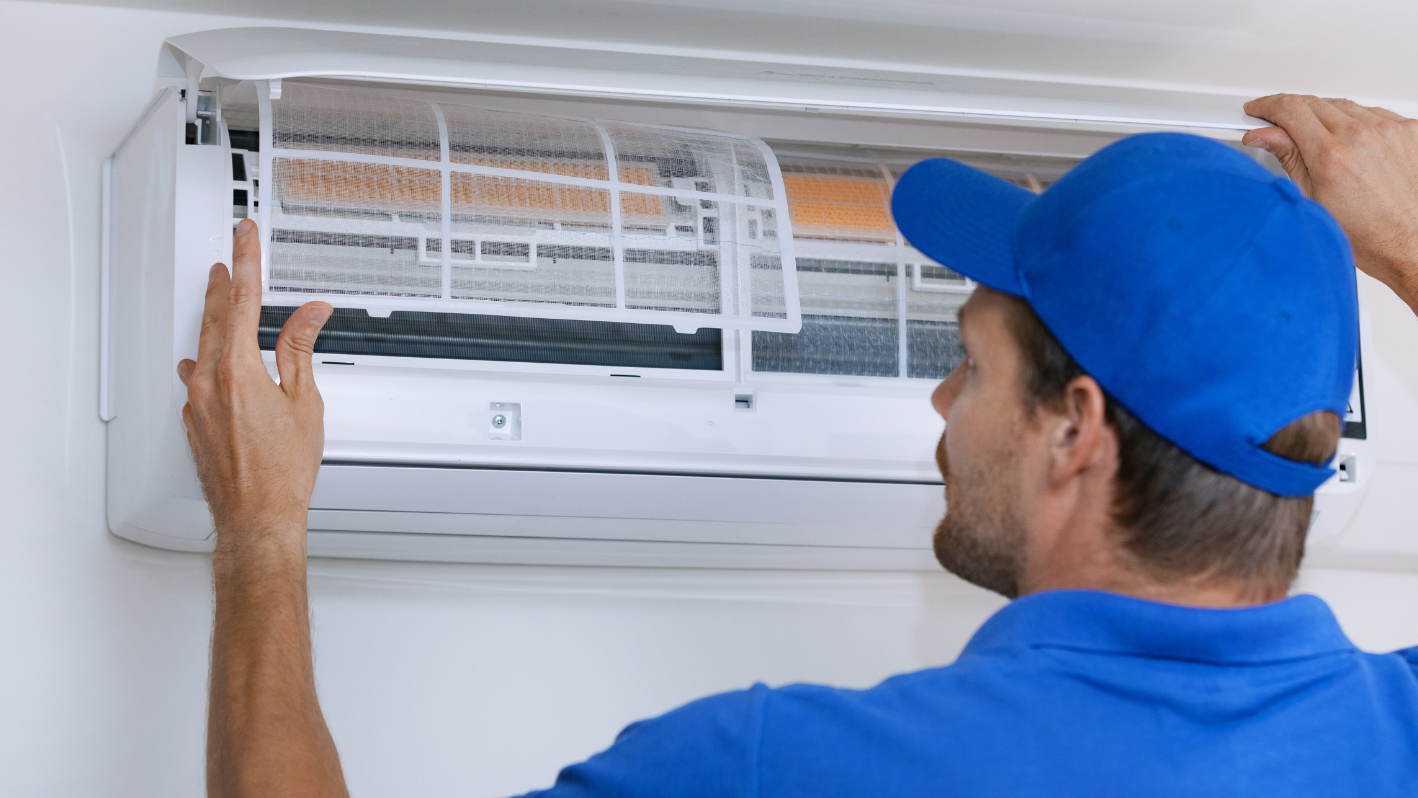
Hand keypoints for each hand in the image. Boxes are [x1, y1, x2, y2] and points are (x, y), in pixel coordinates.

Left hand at [177, 218, 332, 552]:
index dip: (246, 262)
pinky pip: (195, 378)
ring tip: (219, 298)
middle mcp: (209, 383)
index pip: (242, 300)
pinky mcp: (194, 422)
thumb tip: (310, 314)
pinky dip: (205, 360)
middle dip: (224, 283)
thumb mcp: (304, 402)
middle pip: (214, 318)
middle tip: (230, 257)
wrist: (257, 516)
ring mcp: (197, 403)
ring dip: (213, 318)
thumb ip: (301, 350)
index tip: (244, 236)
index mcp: (238, 370)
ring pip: (202, 346)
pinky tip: (206, 360)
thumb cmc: (282, 472)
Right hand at [1243, 95, 1417, 311]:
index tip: (1258, 110)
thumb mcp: (1310, 198)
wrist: (1407, 242)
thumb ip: (1287, 156)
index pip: (1290, 109)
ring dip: (1323, 117)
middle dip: (1291, 112)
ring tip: (1320, 143)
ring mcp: (1389, 130)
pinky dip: (1354, 122)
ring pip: (1342, 106)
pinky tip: (1349, 144)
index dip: (1267, 106)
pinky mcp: (1408, 130)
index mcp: (1332, 156)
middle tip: (1281, 127)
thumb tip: (1264, 135)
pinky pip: (1371, 113)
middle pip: (1314, 103)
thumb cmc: (1364, 232)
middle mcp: (1362, 137)